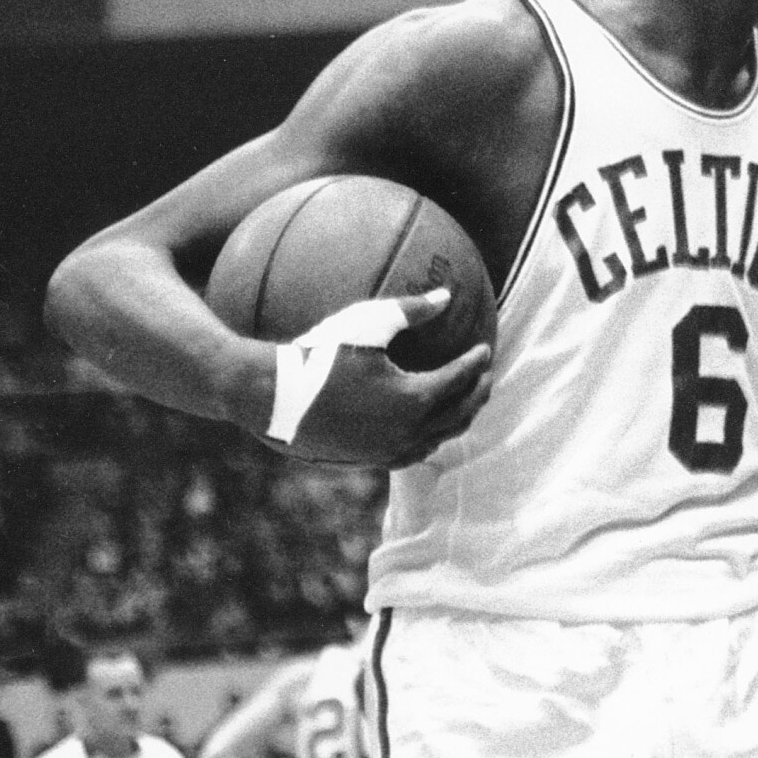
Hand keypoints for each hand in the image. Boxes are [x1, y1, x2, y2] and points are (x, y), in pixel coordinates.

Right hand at [279, 290, 493, 466]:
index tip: (484, 349)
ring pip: (438, 439)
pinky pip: (412, 453)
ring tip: (462, 402)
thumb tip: (447, 296)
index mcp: (414, 399)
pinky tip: (424, 427)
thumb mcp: (368, 323)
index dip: (475, 363)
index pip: (459, 380)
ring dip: (457, 420)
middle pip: (459, 415)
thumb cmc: (319, 353)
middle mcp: (407, 432)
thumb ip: (412, 310)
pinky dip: (429, 438)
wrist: (272, 397)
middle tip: (485, 375)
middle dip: (478, 394)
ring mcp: (387, 451)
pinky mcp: (368, 461)